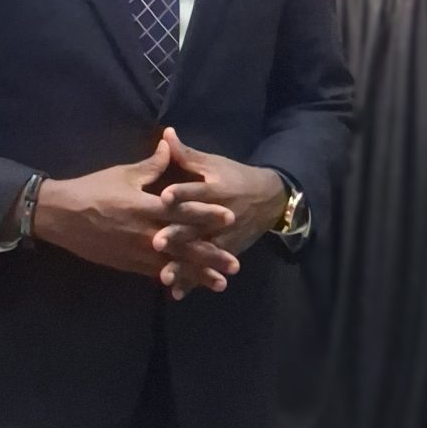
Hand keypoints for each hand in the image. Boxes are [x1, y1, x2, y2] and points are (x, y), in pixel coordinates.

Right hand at [32, 138, 238, 292]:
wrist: (60, 216)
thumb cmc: (92, 190)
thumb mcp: (123, 174)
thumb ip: (151, 165)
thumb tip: (170, 145)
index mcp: (144, 206)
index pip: (182, 211)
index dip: (206, 214)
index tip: (230, 217)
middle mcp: (144, 233)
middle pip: (183, 246)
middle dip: (210, 256)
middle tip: (235, 264)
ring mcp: (135, 251)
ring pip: (173, 266)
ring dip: (197, 275)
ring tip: (220, 283)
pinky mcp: (127, 264)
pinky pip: (154, 273)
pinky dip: (174, 279)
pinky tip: (190, 287)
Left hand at [153, 128, 288, 296]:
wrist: (270, 200)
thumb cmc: (235, 177)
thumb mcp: (213, 163)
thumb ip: (186, 154)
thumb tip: (165, 134)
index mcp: (216, 190)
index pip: (196, 192)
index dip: (182, 194)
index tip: (164, 197)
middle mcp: (220, 216)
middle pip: (196, 227)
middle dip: (178, 236)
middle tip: (156, 242)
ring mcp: (224, 237)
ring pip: (201, 253)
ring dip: (183, 266)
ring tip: (164, 276)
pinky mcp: (227, 252)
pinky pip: (208, 268)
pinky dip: (194, 281)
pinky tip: (176, 294)